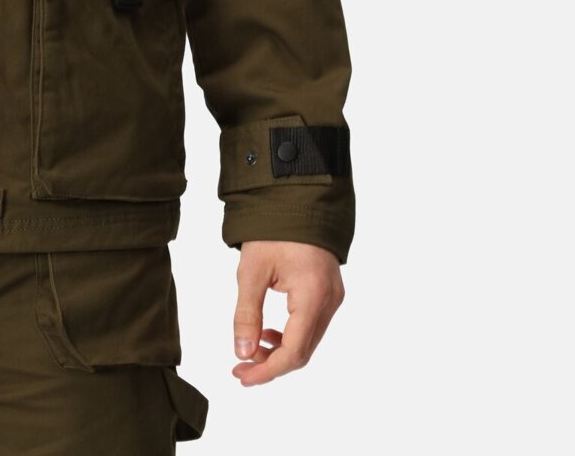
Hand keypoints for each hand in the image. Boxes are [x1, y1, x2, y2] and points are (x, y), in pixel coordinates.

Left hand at [232, 240, 343, 385]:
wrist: (296, 199)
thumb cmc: (272, 230)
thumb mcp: (251, 271)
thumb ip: (247, 314)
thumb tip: (241, 353)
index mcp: (313, 295)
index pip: (294, 351)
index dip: (267, 370)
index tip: (241, 376)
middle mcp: (330, 301)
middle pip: (303, 351)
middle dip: (271, 364)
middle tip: (240, 368)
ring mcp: (333, 297)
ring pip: (309, 341)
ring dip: (280, 350)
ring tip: (250, 348)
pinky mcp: (330, 292)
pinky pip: (312, 325)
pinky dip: (290, 335)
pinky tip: (268, 331)